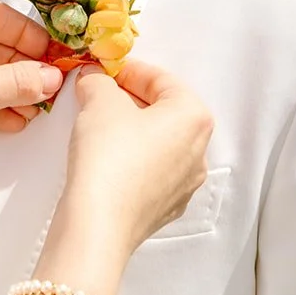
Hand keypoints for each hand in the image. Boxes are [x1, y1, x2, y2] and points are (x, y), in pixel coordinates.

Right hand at [60, 59, 213, 256]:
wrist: (99, 223)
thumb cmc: (108, 157)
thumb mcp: (98, 100)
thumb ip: (98, 81)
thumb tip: (95, 80)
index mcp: (194, 117)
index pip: (161, 80)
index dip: (128, 71)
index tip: (105, 72)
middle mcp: (200, 151)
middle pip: (165, 112)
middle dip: (131, 100)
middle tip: (99, 96)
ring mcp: (186, 184)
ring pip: (159, 144)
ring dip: (132, 131)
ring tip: (99, 128)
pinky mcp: (166, 208)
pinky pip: (152, 172)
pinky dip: (133, 160)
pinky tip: (106, 160)